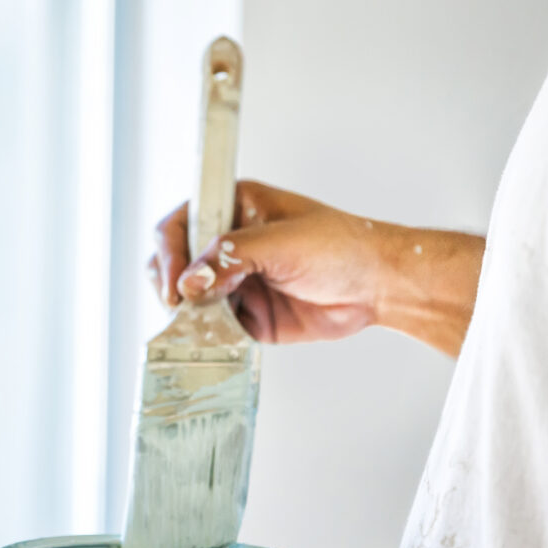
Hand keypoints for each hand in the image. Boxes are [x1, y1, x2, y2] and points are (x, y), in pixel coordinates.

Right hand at [148, 180, 386, 343]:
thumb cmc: (341, 247)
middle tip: (180, 304)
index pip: (180, 224)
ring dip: (186, 312)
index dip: (169, 251)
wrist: (378, 287)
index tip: (174, 281)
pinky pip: (212, 327)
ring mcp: (234, 281)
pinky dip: (206, 334)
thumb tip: (190, 281)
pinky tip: (213, 338)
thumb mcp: (283, 242)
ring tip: (198, 323)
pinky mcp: (246, 315)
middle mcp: (228, 244)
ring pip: (187, 298)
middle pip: (174, 262)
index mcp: (233, 208)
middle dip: (170, 283)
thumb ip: (233, 257)